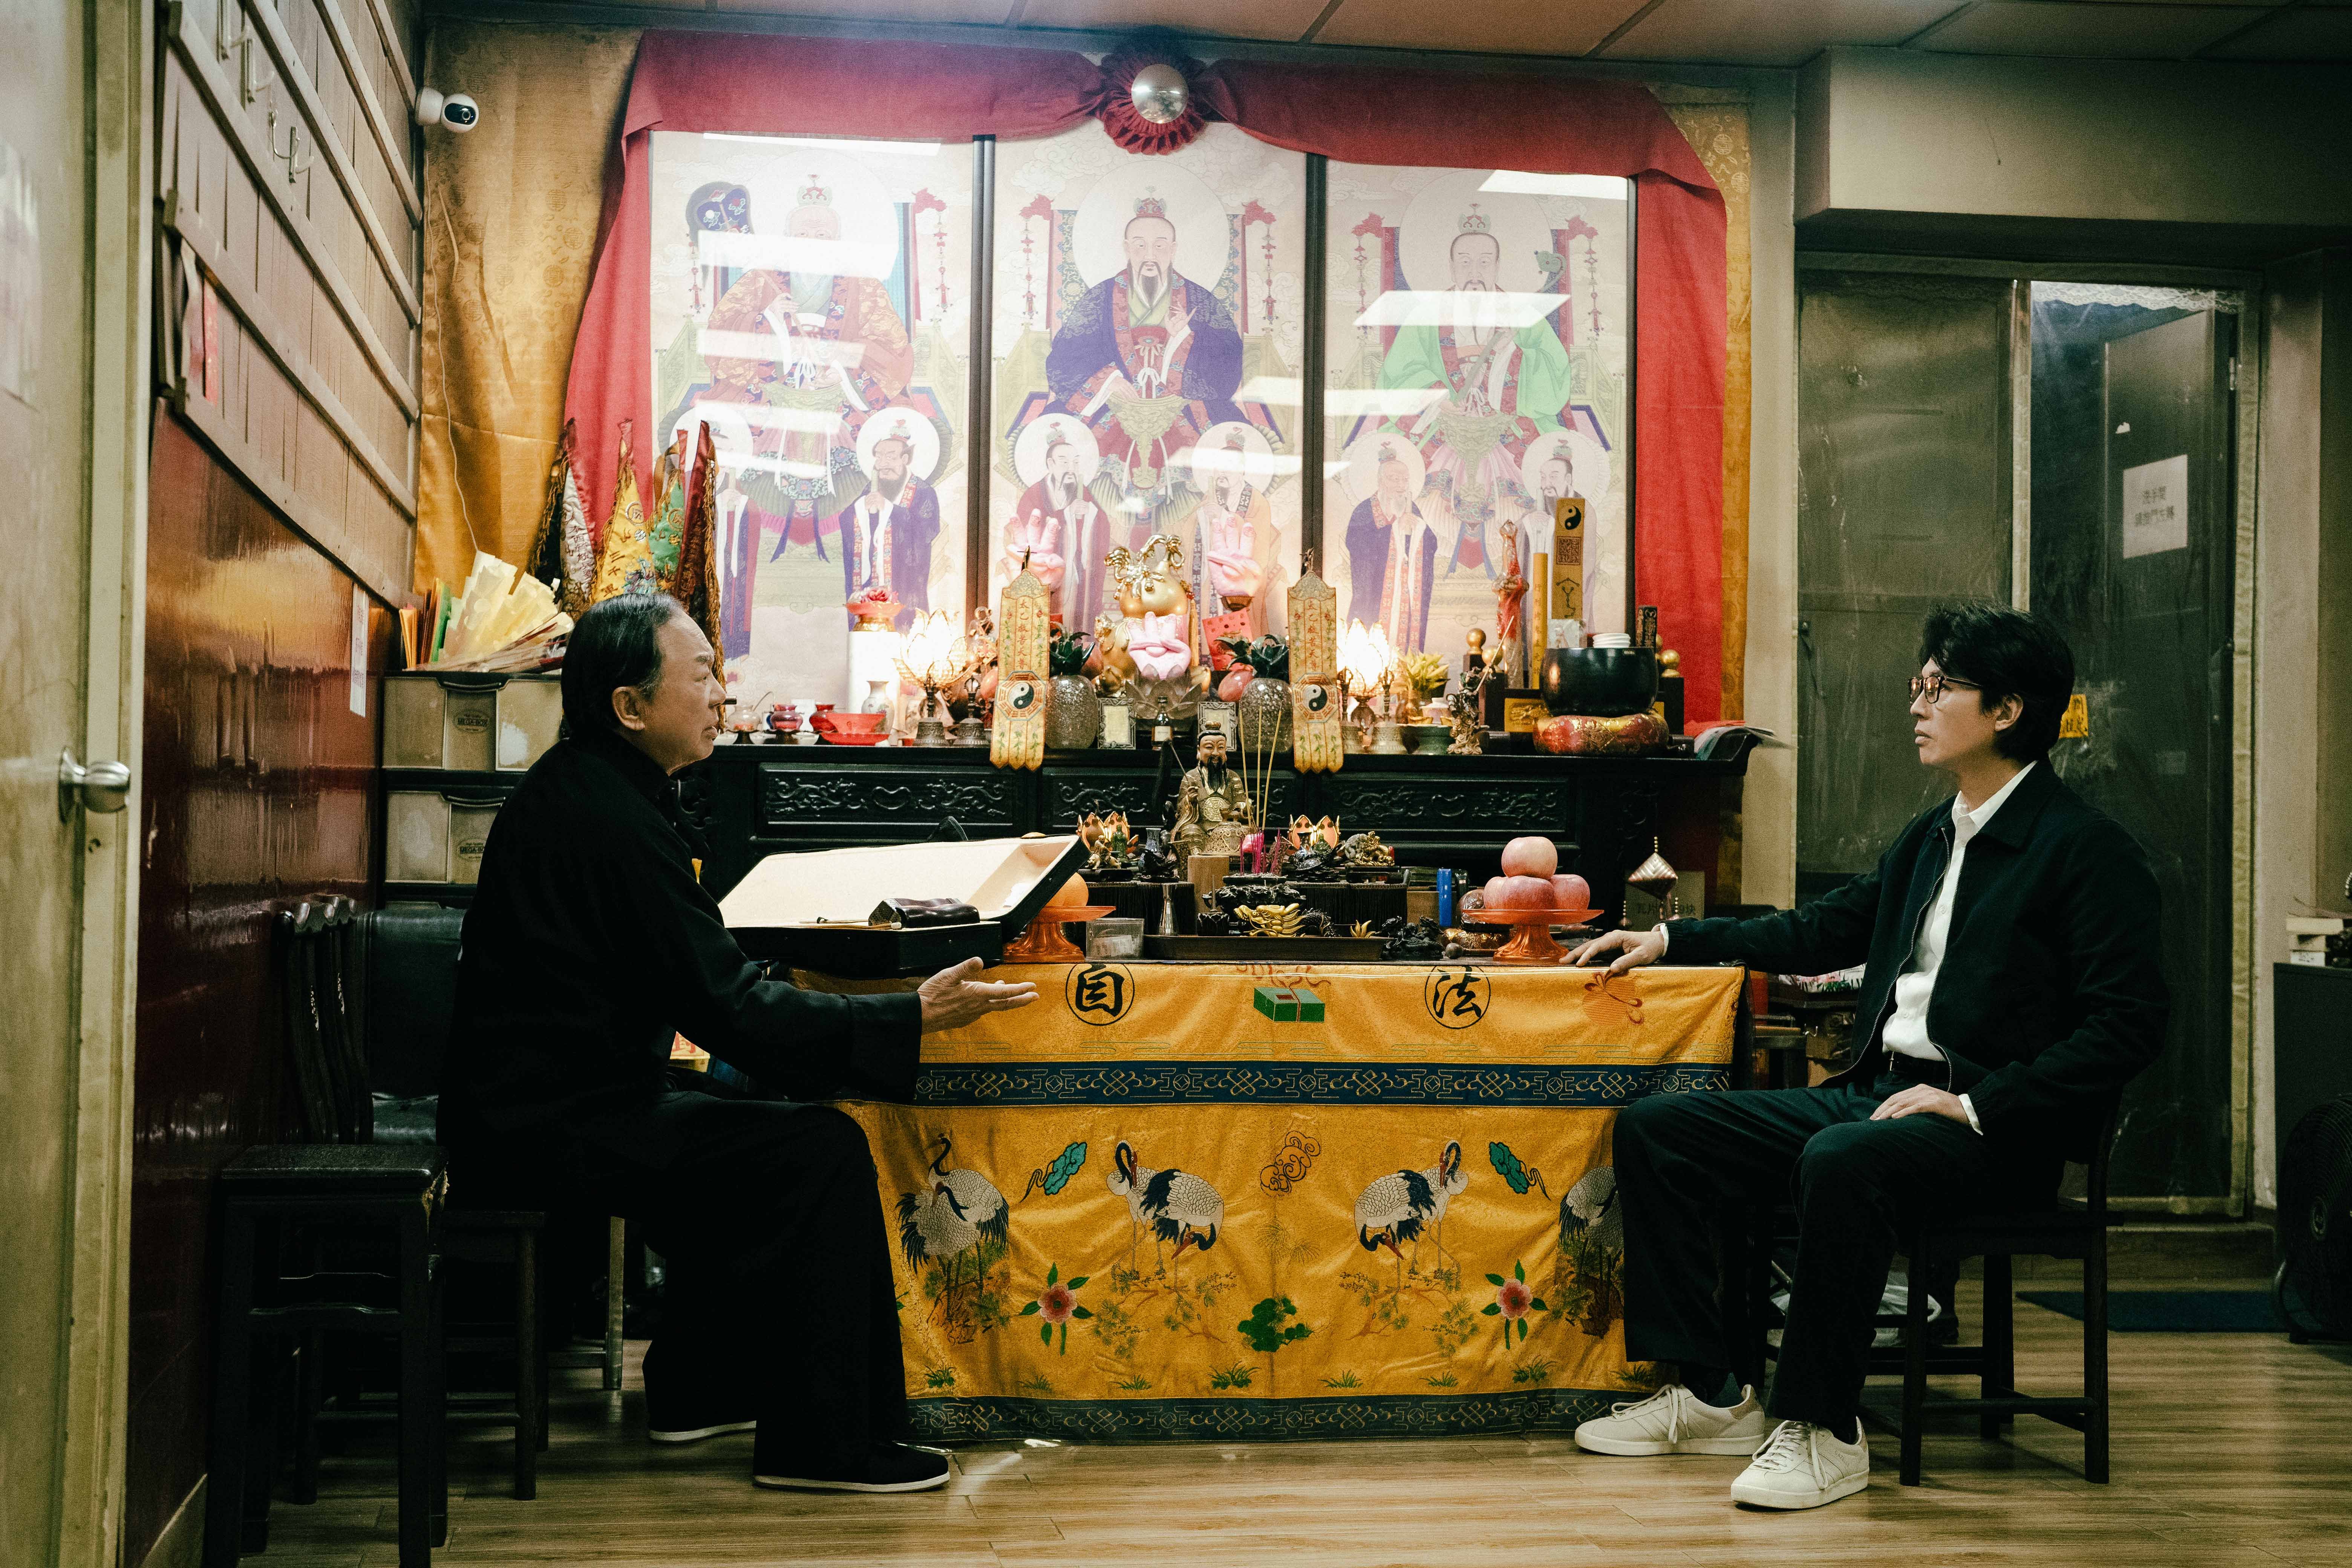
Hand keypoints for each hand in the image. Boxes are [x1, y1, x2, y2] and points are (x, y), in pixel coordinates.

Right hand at [918, 957, 1036, 1033]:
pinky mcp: (965, 1019)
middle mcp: (978, 1007)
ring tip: (1009, 990)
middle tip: (1035, 997)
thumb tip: (980, 961)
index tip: (1033, 987)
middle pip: (1006, 1004)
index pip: (1005, 993)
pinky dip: (989, 1003)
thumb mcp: (948, 975)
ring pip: (994, 1006)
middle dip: (1022, 1000)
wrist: (920, 1016)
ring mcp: (972, 1014)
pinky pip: (982, 1010)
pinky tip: (984, 998)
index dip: (1021, 989)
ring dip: (1004, 999)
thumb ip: (965, 968)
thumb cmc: (932, 995)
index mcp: (977, 994)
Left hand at [1169, 302, 1191, 339]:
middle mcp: (1180, 318)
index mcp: (1176, 317)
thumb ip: (1166, 314)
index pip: (1177, 311)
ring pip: (1183, 312)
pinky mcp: (1186, 321)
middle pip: (1180, 310)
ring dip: (1180, 308)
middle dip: (1178, 306)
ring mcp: (1183, 319)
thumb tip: (1167, 309)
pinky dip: (1192, 312)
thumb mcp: (1166, 320)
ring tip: (1178, 304)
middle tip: (1176, 301)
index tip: (1174, 303)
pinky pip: (1190, 316)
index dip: (1175, 307)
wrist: (1172, 333)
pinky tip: (1195, 308)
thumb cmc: (1169, 328)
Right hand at [1566, 927, 1663, 975]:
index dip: (1587, 955)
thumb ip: (1627, 961)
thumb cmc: (1650, 947)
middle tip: (1562, 961)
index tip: (1578, 964)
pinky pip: (1595, 952)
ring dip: (1577, 954)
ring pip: (1590, 948)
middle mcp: (1610, 938)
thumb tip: (1611, 969)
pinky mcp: (1610, 949)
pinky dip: (1585, 956)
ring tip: (1564, 961)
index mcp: (1616, 937)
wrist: (1657, 942)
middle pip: (1589, 945)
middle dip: (1575, 953)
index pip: (1597, 946)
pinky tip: (1577, 962)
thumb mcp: (1642, 955)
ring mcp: (1609, 943)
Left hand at [1870, 1086, 1969, 1124]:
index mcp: (1920, 1089)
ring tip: (1879, 1120)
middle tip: (1872, 1120)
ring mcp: (1928, 1096)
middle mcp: (1921, 1090)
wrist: (1969, 1108)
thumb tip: (1899, 1114)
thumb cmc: (1949, 1109)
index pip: (1896, 1097)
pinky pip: (1916, 1108)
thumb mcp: (1930, 1104)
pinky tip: (1895, 1118)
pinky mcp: (1935, 1104)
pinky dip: (1904, 1113)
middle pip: (1896, 1099)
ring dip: (1889, 1112)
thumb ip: (1917, 1105)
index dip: (1884, 1106)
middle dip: (1882, 1109)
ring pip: (1903, 1103)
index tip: (1875, 1115)